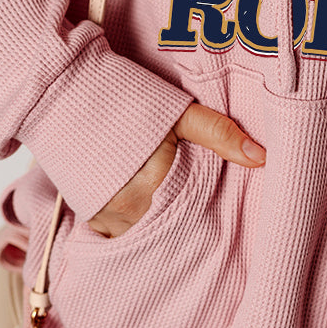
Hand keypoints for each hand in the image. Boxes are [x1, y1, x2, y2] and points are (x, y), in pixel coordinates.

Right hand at [87, 102, 265, 237]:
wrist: (65, 91)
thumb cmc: (124, 98)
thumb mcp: (178, 113)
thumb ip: (219, 135)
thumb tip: (261, 156)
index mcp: (150, 190)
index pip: (189, 222)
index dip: (205, 222)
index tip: (219, 222)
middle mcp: (124, 212)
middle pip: (165, 233)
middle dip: (182, 228)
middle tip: (199, 222)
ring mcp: (102, 216)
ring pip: (140, 237)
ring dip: (156, 228)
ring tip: (171, 215)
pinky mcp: (87, 213)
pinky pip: (116, 234)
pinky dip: (132, 227)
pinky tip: (144, 215)